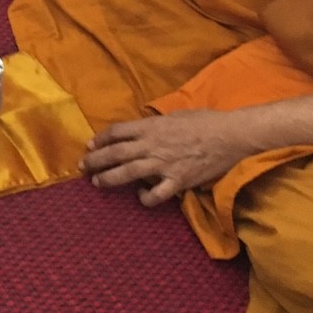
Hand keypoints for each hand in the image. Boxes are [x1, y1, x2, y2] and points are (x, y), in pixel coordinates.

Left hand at [81, 111, 256, 205]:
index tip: (90, 145)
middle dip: (96, 160)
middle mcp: (152, 145)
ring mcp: (164, 165)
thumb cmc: (205, 121)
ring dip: (109, 178)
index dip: (101, 138)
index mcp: (151, 127)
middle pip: (116, 153)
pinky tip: (140, 196)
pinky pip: (155, 194)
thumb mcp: (175, 114)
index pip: (118, 132)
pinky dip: (145, 197)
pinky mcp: (177, 181)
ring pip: (128, 173)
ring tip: (96, 182)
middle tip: (82, 166)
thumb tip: (141, 128)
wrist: (230, 135)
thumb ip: (155, 124)